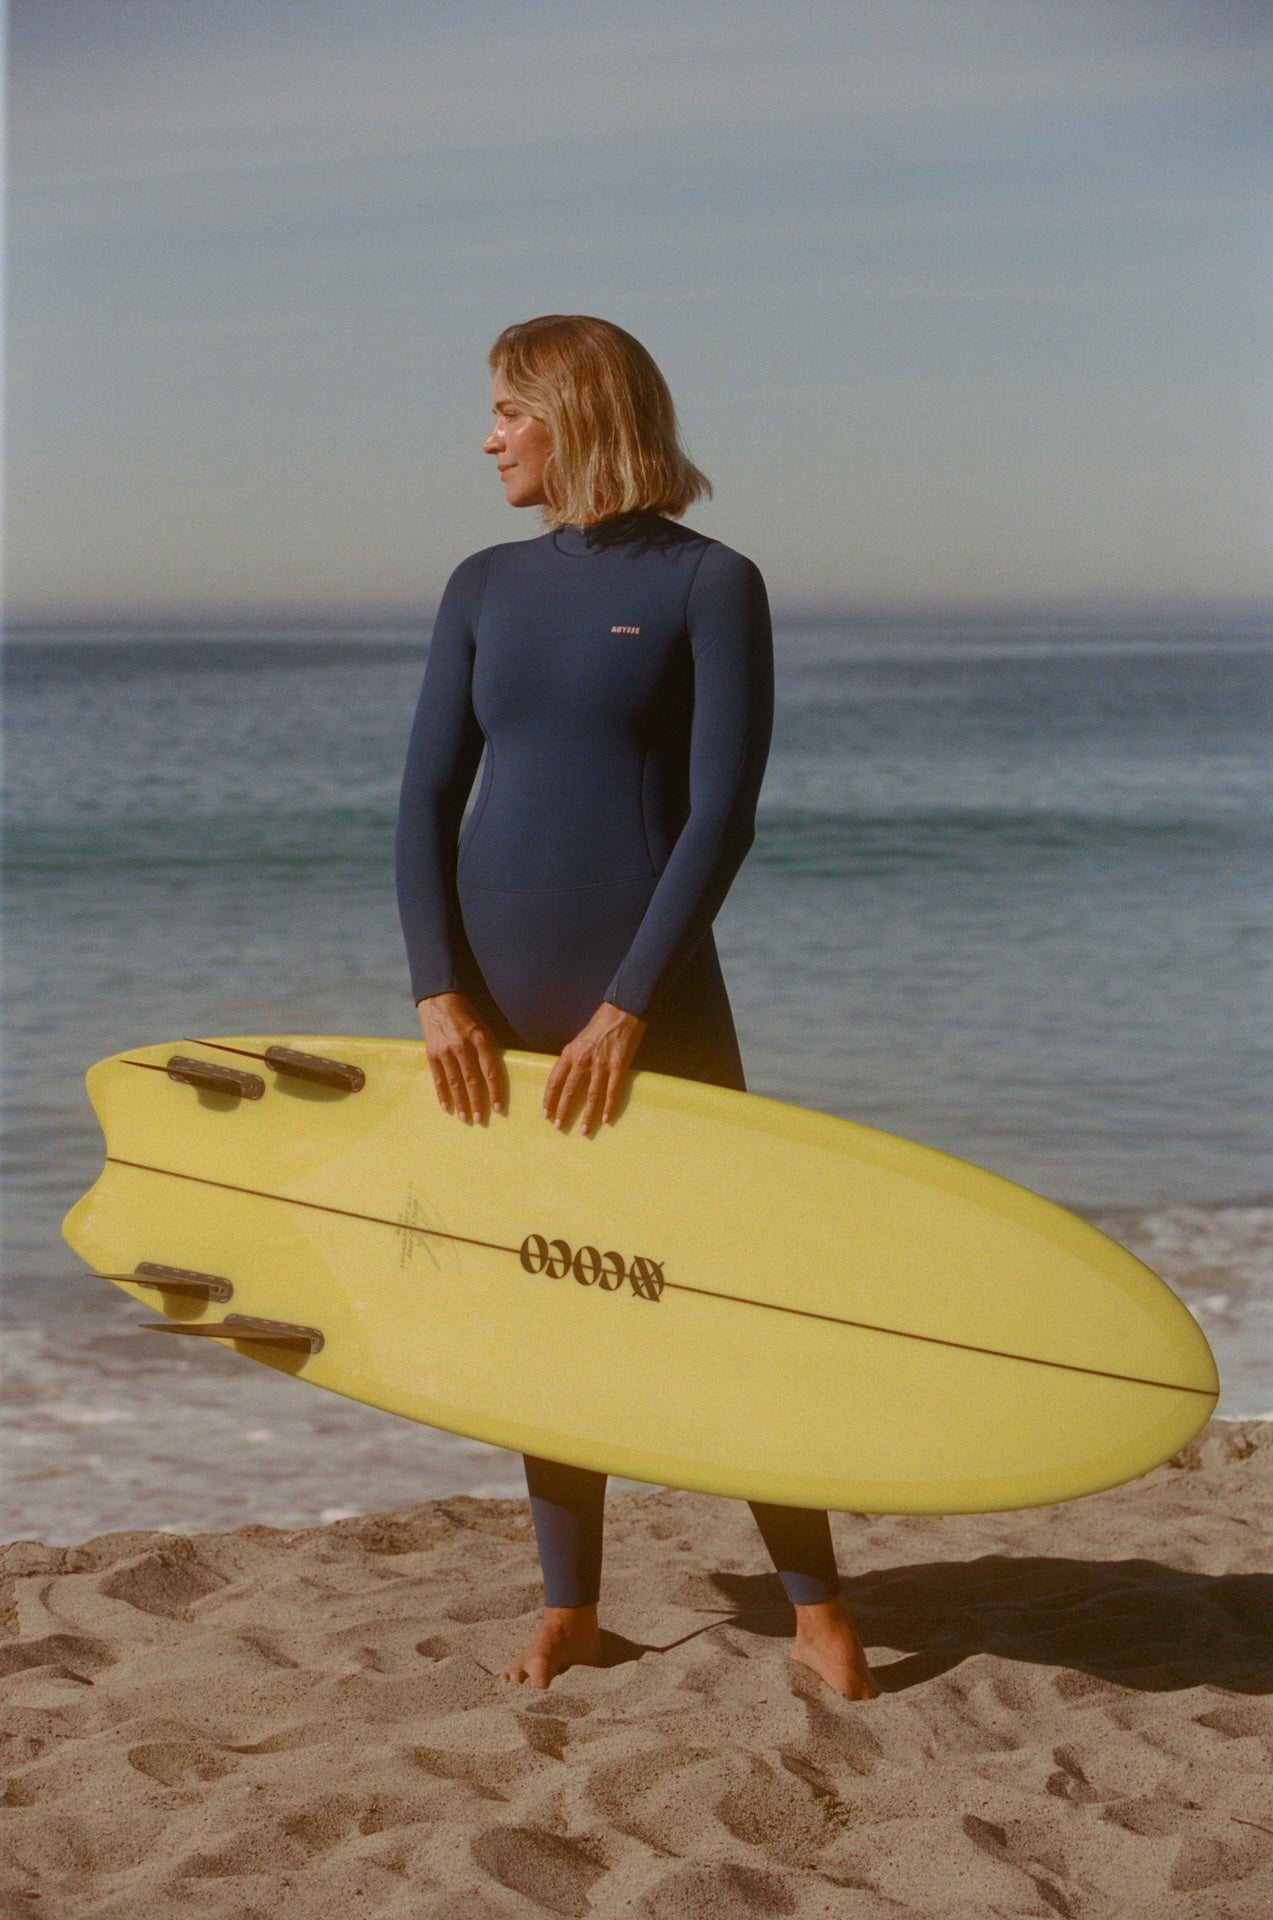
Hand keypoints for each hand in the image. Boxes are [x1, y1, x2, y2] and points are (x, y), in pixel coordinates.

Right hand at [416, 993, 504, 1123]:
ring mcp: (445, 1051)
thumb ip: (489, 1047)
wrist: (438, 1000)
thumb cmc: (466, 1015)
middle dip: (477, 1102)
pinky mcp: (432, 1053)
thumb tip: (496, 1071)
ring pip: (454, 1082)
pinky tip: (446, 1107)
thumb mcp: (483, 1026)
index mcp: (480, 1038)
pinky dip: (442, 1094)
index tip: (498, 1108)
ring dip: (460, 1102)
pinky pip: (438, 1078)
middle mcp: (462, 1046)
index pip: (490, 1070)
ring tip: (464, 1118)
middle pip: (472, 1080)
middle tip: (480, 1120)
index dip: (495, 1091)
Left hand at [542, 1002, 646, 1136]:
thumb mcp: (579, 1039)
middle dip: (563, 1112)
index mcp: (570, 1053)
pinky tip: (606, 1119)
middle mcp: (582, 1061)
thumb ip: (573, 1058)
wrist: (622, 1011)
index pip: (554, 1081)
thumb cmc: (600, 1024)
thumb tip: (567, 1075)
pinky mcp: (618, 1066)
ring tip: (584, 1131)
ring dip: (587, 1116)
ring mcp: (601, 1065)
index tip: (545, 1114)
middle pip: (569, 1092)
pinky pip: (612, 1091)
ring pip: (591, 1096)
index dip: (549, 1099)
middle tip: (558, 1127)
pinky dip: (609, 1106)